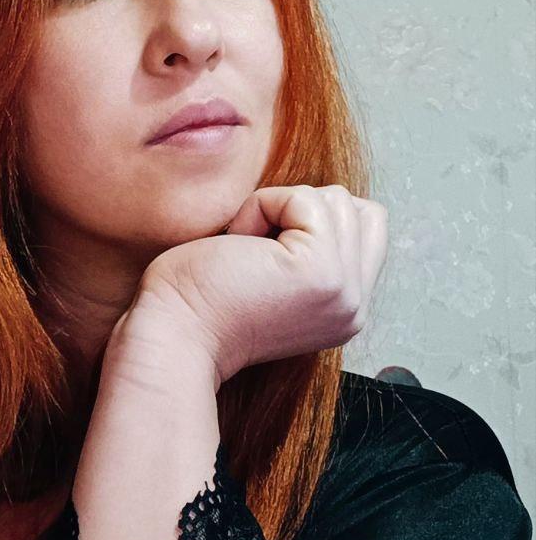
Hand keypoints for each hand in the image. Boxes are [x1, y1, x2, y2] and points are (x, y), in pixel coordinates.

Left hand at [124, 184, 388, 388]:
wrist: (172, 339)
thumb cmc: (198, 302)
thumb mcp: (274, 274)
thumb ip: (314, 250)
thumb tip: (324, 200)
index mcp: (344, 310)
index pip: (367, 229)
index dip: (312, 221)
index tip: (263, 257)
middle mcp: (353, 306)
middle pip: (358, 210)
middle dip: (300, 211)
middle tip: (252, 253)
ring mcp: (343, 291)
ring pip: (336, 200)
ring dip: (276, 210)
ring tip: (243, 254)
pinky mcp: (321, 272)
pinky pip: (304, 199)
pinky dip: (260, 208)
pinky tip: (236, 249)